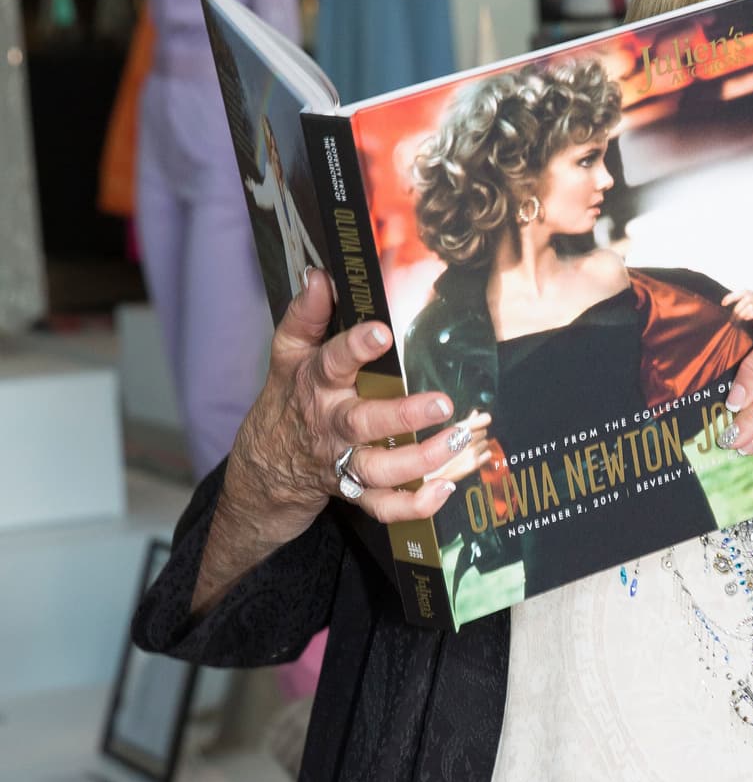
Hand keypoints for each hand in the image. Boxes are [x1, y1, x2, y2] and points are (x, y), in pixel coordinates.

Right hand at [231, 269, 492, 530]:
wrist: (266, 466)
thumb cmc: (289, 398)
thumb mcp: (288, 354)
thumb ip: (306, 315)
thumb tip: (320, 275)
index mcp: (316, 385)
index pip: (333, 362)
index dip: (355, 347)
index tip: (382, 332)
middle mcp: (332, 424)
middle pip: (364, 423)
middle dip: (403, 416)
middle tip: (442, 403)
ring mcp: (343, 461)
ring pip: (379, 468)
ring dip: (420, 460)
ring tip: (458, 441)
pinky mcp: (355, 490)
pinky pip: (384, 506)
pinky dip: (415, 504)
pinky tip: (447, 488)